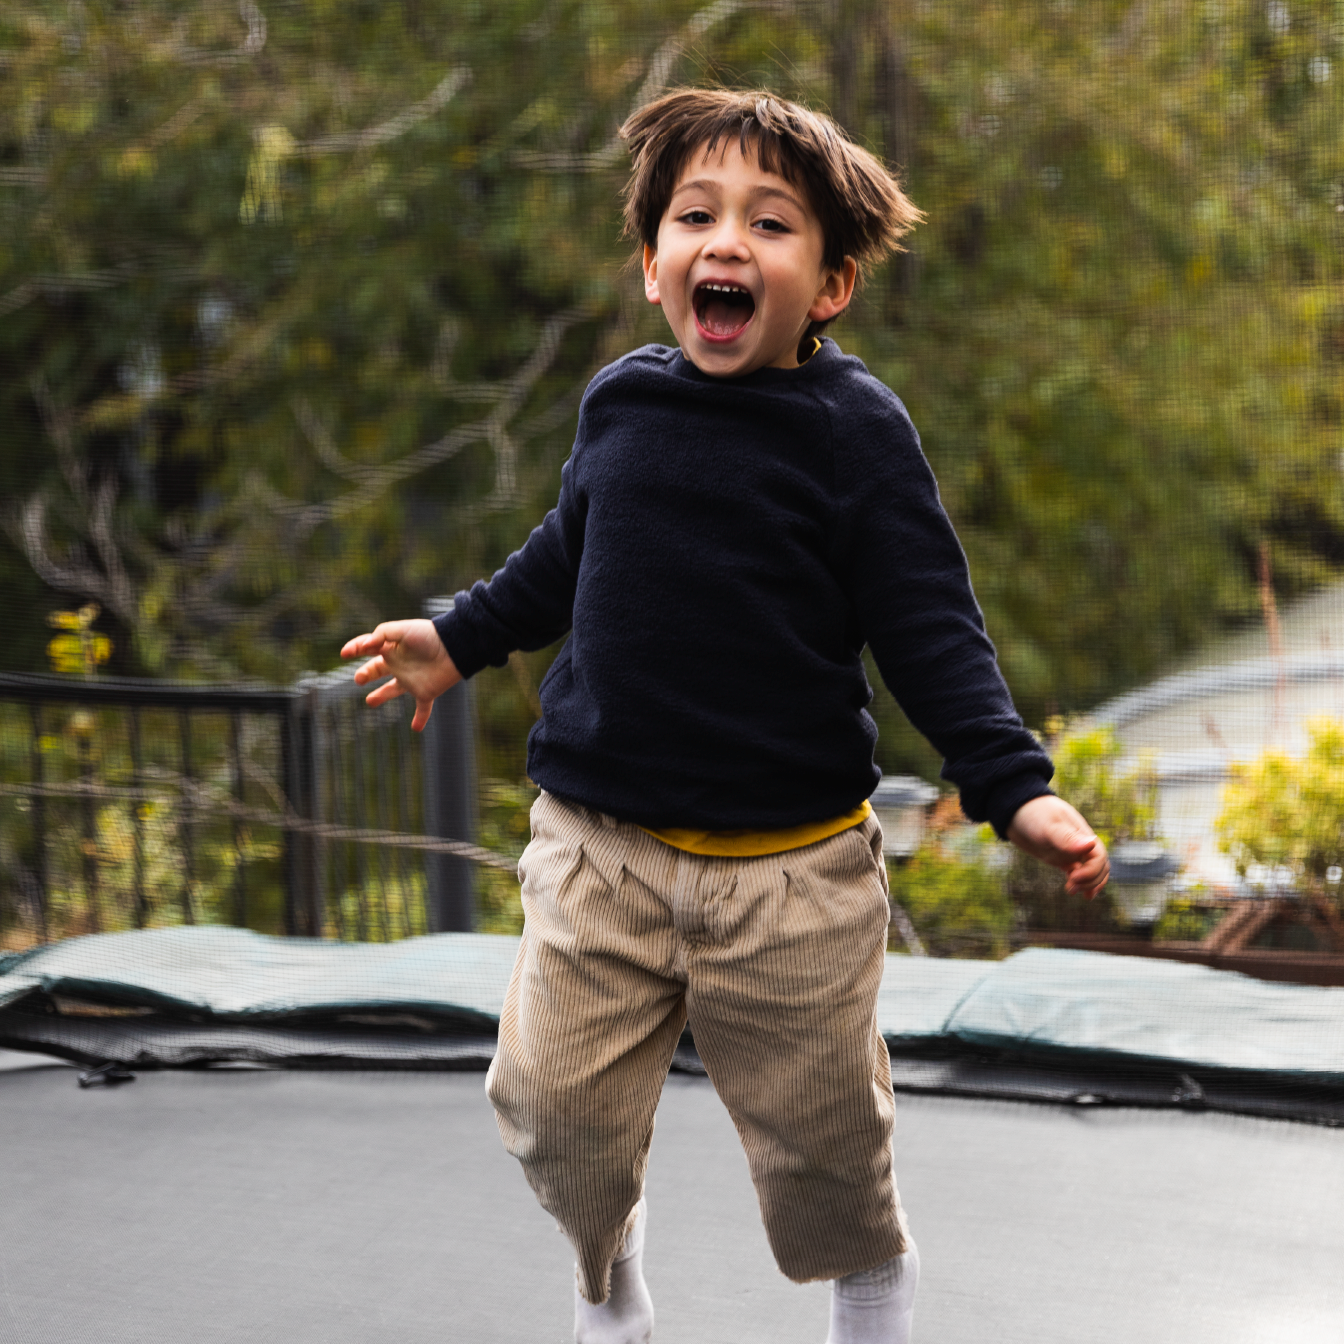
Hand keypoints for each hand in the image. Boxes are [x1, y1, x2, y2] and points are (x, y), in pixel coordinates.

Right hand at [340, 619, 461, 731]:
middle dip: (366, 673)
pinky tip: (416, 728)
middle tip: (359, 679)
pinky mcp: (425, 692)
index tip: (344, 653)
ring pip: (394, 689)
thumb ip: (381, 634)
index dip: (355, 648)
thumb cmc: (429, 636)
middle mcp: (400, 664)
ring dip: (381, 695)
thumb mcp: (402, 629)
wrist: (456, 647)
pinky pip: (422, 708)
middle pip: (378, 669)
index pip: (369, 648)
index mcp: (392, 648)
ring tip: (370, 701)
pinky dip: (420, 718)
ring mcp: (412, 679)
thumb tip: (364, 645)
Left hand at [1006, 795, 1109, 899]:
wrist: (1015, 811)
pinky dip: (1079, 883)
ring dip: (1087, 884)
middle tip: (1070, 888)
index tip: (1073, 877)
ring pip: (1090, 872)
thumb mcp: (1049, 825)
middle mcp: (1081, 844)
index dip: (1092, 871)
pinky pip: (1077, 872)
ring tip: (1071, 891)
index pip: (1099, 858)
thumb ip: (1067, 837)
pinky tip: (1072, 890)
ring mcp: (1071, 852)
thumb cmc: (1033, 813)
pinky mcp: (1061, 858)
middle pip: (1099, 867)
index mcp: (1083, 835)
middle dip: (1090, 881)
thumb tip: (1091, 844)